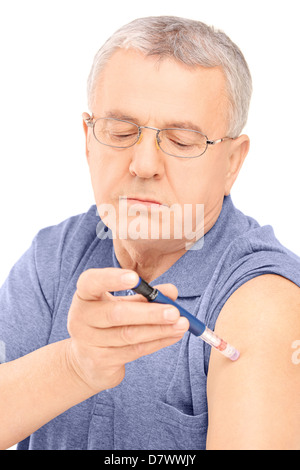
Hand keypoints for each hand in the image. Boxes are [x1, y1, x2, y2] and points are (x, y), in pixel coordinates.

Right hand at [66, 268, 188, 392]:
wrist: (85, 362)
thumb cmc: (106, 324)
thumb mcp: (120, 304)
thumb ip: (145, 296)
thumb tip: (172, 291)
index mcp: (84, 296)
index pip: (91, 282)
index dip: (112, 279)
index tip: (135, 278)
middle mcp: (80, 318)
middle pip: (116, 314)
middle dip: (149, 312)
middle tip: (175, 311)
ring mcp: (89, 342)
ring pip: (129, 335)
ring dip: (160, 329)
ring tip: (182, 324)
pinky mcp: (101, 362)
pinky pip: (135, 351)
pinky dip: (158, 342)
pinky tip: (173, 335)